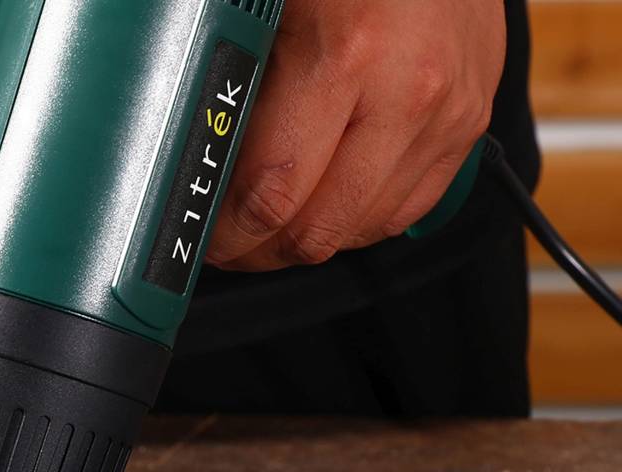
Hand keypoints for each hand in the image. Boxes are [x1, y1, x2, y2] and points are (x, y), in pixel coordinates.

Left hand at [206, 0, 505, 270]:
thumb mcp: (275, 9)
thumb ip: (242, 81)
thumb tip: (200, 157)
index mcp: (347, 58)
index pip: (273, 195)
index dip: (227, 234)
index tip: (202, 236)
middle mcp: (406, 96)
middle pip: (316, 230)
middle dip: (259, 251)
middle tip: (227, 242)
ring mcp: (445, 117)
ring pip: (357, 232)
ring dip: (304, 239)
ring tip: (269, 223)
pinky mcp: (468, 128)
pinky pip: (401, 214)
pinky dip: (354, 221)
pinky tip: (323, 203)